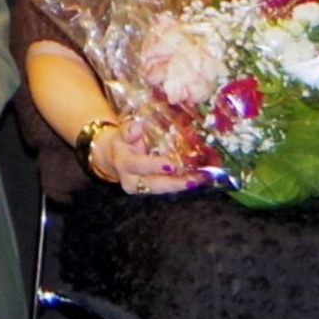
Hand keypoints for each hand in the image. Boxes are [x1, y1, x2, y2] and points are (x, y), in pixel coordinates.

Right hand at [85, 116, 202, 196]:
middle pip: (154, 184)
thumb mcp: (122, 132)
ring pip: (164, 189)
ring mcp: (142, 188)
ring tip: (204, 178)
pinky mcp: (152, 190)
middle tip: (196, 179)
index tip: (171, 165)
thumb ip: (129, 130)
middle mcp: (132, 180)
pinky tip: (200, 178)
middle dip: (176, 182)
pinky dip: (185, 183)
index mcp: (124, 163)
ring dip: (185, 184)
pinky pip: (169, 189)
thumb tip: (137, 128)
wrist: (114, 156)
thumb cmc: (123, 141)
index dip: (154, 166)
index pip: (138, 165)